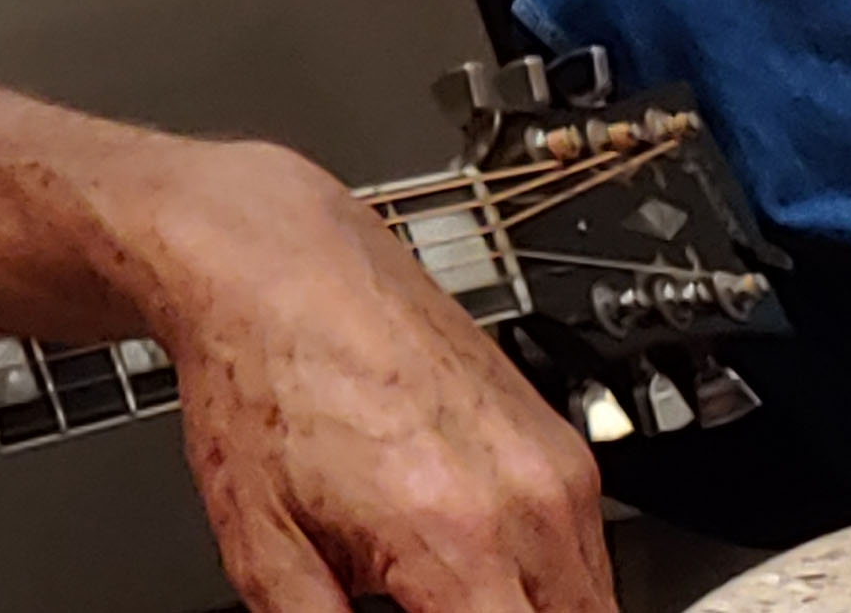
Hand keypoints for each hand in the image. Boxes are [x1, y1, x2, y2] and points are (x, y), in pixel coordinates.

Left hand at [130, 143, 611, 612]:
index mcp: (457, 539)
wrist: (274, 270)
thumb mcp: (259, 544)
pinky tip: (462, 554)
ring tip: (439, 589)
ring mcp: (557, 467)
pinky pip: (583, 543)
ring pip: (591, 594)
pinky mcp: (561, 442)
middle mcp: (530, 503)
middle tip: (430, 604)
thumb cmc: (259, 380)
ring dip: (531, 610)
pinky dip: (538, 572)